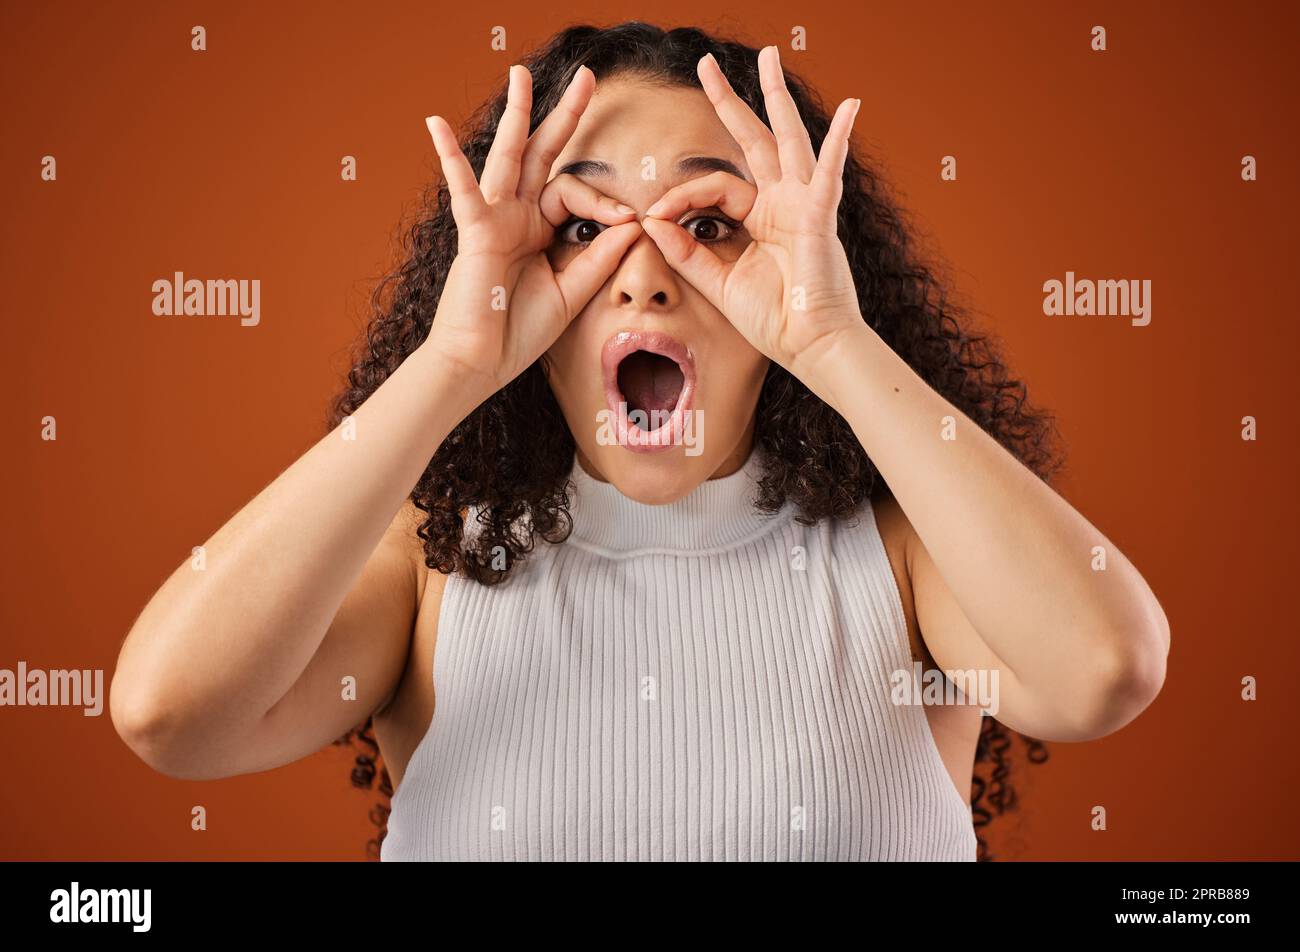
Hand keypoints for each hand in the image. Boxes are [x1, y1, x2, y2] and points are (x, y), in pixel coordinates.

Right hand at [422, 64, 642, 397]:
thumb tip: (635, 222)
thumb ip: (600, 257)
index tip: (630, 219)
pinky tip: (434, 124)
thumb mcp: (572, 292)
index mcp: (537, 230)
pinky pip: (463, 191)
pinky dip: (450, 159)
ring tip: (521, 75)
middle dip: (565, 116)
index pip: (574, 194)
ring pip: (508, 157)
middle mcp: (515, 217)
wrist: (482, 363)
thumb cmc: (518, 333)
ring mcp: (492, 220)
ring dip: (517, 115)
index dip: (605, 202)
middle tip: (588, 77)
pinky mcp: (474, 233)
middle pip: (542, 155)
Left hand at [640, 47, 864, 389]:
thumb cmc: (773, 321)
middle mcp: (783, 203)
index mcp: (760, 219)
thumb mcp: (718, 283)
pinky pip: (829, 172)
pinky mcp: (821, 216)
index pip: (716, 187)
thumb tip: (651, 221)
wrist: (809, 347)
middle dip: (731, 102)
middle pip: (754, 141)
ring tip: (768, 58)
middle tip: (706, 65)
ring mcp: (804, 204)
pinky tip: (850, 107)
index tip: (653, 214)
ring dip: (776, 98)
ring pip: (788, 139)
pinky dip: (839, 140)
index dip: (681, 195)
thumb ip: (685, 252)